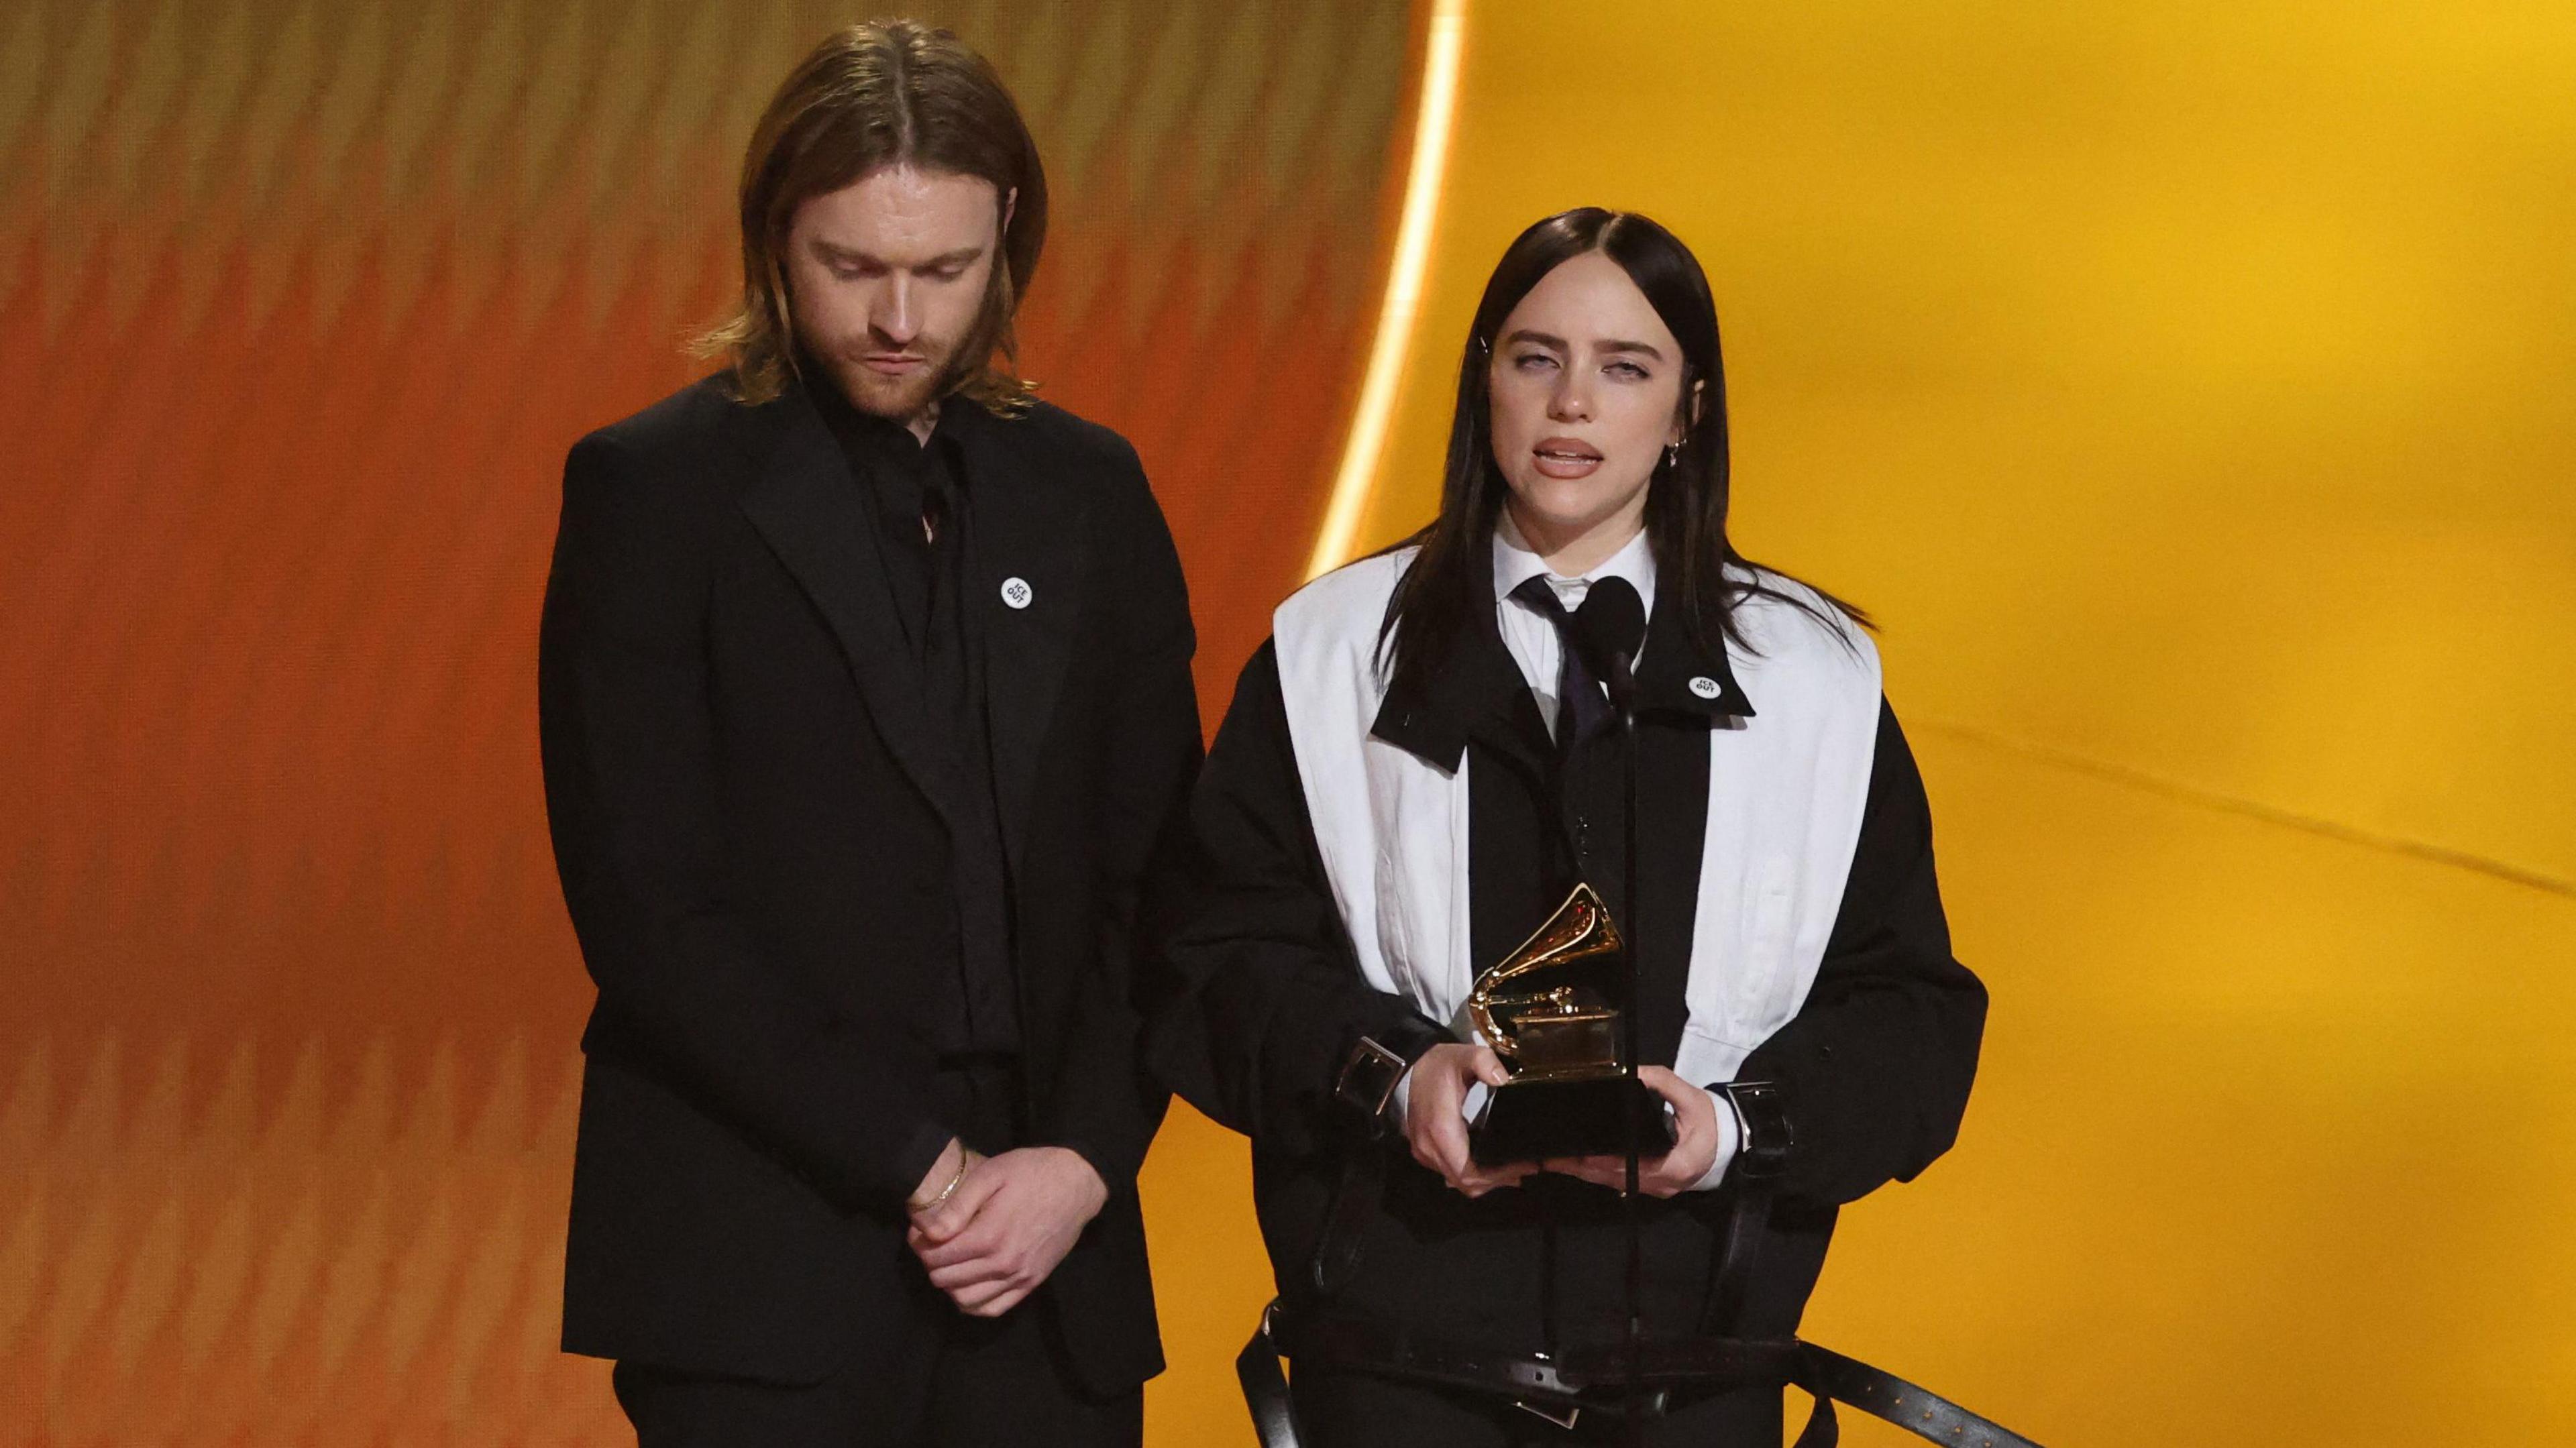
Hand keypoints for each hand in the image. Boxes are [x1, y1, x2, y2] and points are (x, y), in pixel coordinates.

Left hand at [907, 1146, 1108, 1317]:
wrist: (1077, 1182)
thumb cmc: (1031, 1172)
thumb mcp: (991, 1174)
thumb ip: (957, 1205)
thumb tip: (929, 1232)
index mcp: (989, 1236)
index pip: (936, 1257)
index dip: (920, 1244)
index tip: (920, 1230)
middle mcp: (1003, 1263)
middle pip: (945, 1279)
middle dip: (931, 1262)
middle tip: (932, 1243)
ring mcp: (1020, 1277)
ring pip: (964, 1299)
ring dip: (949, 1283)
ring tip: (949, 1262)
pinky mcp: (1032, 1282)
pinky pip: (993, 1308)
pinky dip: (972, 1303)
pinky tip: (967, 1285)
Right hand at [1404, 1043, 1536, 1197]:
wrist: (1411, 1066)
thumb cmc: (1439, 1065)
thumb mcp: (1463, 1055)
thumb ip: (1483, 1061)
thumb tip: (1501, 1078)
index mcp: (1441, 1131)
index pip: (1468, 1173)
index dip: (1497, 1176)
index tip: (1524, 1166)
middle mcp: (1431, 1149)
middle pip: (1467, 1182)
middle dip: (1498, 1179)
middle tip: (1528, 1168)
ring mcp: (1426, 1153)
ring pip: (1460, 1181)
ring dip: (1487, 1179)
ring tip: (1517, 1169)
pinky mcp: (1426, 1152)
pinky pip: (1452, 1173)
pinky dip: (1474, 1174)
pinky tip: (1494, 1166)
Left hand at [1540, 1066, 1720, 1197]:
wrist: (1732, 1144)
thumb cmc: (1712, 1121)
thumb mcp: (1691, 1098)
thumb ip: (1662, 1082)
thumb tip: (1634, 1072)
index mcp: (1673, 1165)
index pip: (1627, 1165)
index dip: (1598, 1160)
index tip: (1574, 1151)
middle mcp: (1661, 1183)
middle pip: (1613, 1177)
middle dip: (1582, 1167)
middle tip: (1552, 1156)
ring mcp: (1657, 1189)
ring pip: (1614, 1182)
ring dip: (1586, 1172)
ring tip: (1557, 1160)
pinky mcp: (1653, 1187)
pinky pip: (1621, 1181)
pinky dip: (1600, 1173)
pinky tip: (1580, 1163)